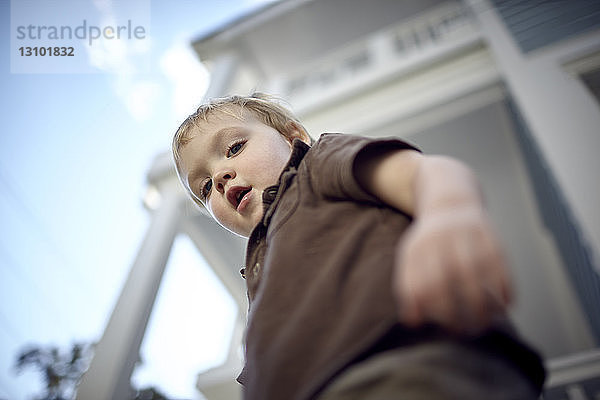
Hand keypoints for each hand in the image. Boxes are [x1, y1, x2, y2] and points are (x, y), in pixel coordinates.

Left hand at [393, 206, 512, 334]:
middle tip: (462, 331)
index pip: (418, 282)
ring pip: (476, 273)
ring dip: (483, 304)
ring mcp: (466, 235)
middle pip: (446, 279)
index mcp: (417, 247)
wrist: (451, 202)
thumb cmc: (429, 241)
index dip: (427, 308)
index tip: (437, 326)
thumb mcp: (411, 257)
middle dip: (455, 310)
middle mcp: (440, 239)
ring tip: (486, 324)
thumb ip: (408, 287)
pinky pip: (500, 265)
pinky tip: (506, 305)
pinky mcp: (490, 235)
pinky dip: (505, 288)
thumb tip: (413, 322)